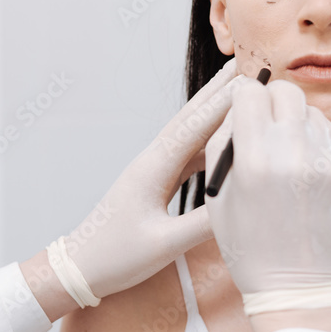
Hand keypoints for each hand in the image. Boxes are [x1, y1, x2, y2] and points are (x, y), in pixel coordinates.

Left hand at [62, 59, 243, 298]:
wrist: (81, 267)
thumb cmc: (117, 257)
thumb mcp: (165, 244)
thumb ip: (203, 224)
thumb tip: (242, 204)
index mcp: (153, 170)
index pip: (193, 128)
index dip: (222, 104)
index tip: (249, 81)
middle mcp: (152, 162)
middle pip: (189, 119)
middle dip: (217, 92)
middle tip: (243, 64)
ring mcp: (152, 171)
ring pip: (188, 135)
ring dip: (213, 112)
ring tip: (238, 91)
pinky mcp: (154, 183)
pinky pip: (186, 156)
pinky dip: (207, 142)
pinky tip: (223, 138)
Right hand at [204, 79, 330, 331]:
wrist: (300, 289)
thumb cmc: (251, 247)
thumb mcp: (219, 196)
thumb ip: (224, 143)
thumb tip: (239, 103)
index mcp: (254, 159)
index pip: (250, 93)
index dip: (243, 99)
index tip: (244, 108)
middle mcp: (294, 153)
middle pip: (286, 91)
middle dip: (272, 102)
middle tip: (267, 123)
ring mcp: (328, 162)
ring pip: (311, 112)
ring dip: (296, 124)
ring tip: (287, 158)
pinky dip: (316, 145)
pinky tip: (306, 173)